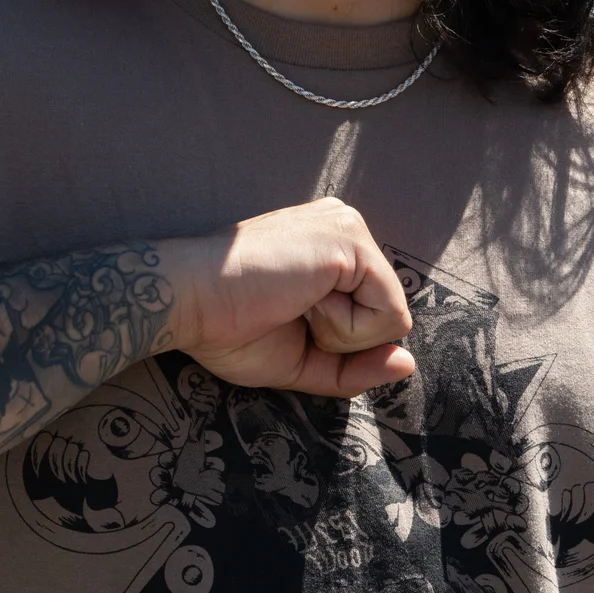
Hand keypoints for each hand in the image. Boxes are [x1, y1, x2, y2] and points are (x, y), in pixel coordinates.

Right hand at [159, 198, 414, 397]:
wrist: (186, 300)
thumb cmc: (227, 327)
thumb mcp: (303, 359)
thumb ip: (355, 366)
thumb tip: (407, 364)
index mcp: (331, 245)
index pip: (373, 314)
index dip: (337, 343)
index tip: (284, 318)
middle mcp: (345, 226)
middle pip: (387, 315)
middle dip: (341, 339)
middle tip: (285, 312)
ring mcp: (350, 228)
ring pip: (392, 318)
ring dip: (340, 334)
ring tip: (290, 303)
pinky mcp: (351, 241)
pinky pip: (388, 315)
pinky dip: (344, 329)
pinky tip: (300, 301)